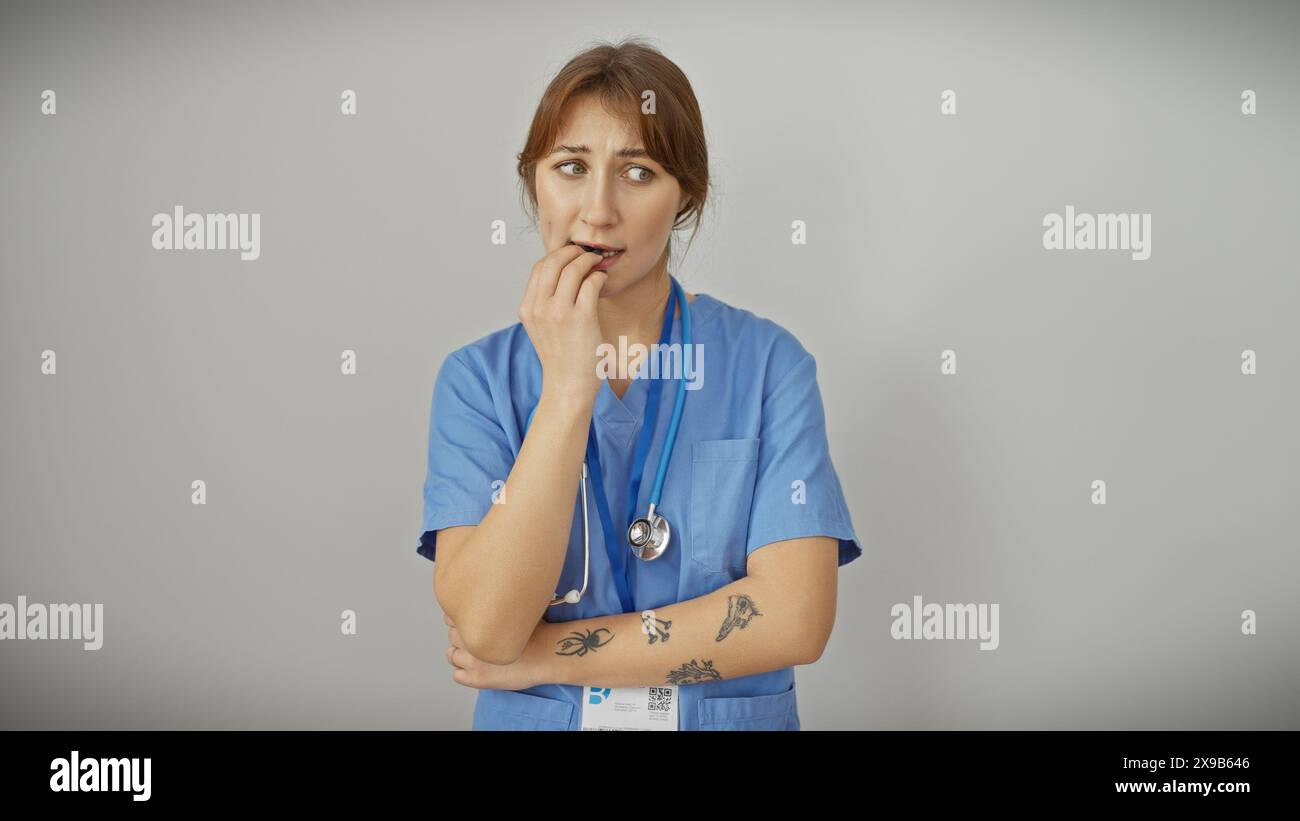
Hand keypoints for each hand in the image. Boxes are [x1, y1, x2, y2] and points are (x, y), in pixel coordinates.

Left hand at [443, 612, 553, 690]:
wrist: (548, 654)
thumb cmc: (537, 632)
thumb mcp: (514, 610)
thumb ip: (494, 606)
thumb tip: (483, 597)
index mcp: (479, 621)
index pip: (451, 618)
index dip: (459, 620)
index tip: (469, 623)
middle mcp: (472, 641)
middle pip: (451, 636)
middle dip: (461, 637)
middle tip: (477, 639)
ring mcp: (473, 662)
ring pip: (451, 656)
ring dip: (459, 654)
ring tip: (476, 655)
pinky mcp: (477, 680)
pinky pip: (457, 675)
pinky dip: (463, 672)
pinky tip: (478, 668)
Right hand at [517, 243, 608, 402]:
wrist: (568, 385)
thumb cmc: (561, 356)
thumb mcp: (540, 327)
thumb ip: (544, 302)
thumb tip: (562, 272)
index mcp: (527, 308)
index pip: (538, 268)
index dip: (556, 256)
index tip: (570, 256)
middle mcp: (540, 309)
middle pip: (553, 262)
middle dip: (572, 252)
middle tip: (586, 254)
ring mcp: (560, 314)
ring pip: (573, 269)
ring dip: (588, 261)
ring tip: (597, 264)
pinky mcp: (582, 319)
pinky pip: (591, 284)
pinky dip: (599, 276)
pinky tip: (602, 280)